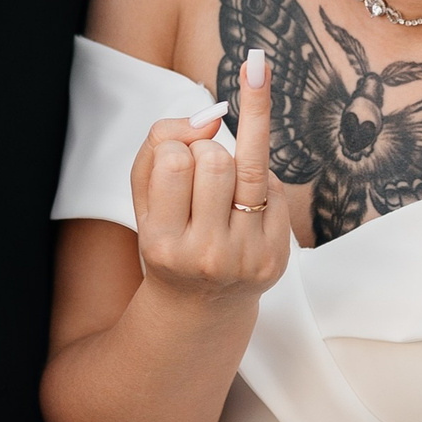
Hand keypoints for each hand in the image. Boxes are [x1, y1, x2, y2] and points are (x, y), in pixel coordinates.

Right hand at [131, 55, 289, 304]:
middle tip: (200, 174)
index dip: (176, 146)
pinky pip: (276, 187)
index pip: (174, 159)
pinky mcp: (276, 256)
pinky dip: (260, 183)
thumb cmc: (170, 238)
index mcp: (162, 242)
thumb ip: (160, 142)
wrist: (200, 305)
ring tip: (224, 180)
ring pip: (251, 166)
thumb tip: (211, 117)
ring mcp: (245, 257)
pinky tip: (244, 206)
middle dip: (208, 150)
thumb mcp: (145, 196)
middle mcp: (205, 255)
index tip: (174, 159)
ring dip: (235, 160)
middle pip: (216, 158)